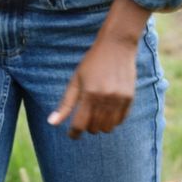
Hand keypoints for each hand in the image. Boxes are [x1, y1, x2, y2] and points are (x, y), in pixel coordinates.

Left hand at [48, 0, 148, 138]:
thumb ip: (65, 104)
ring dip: (100, 126)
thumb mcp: (75, 80)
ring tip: (95, 116)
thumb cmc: (92, 62)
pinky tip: (107, 111)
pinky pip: (120, 120)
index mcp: (89, 94)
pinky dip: (112, 121)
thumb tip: (51, 123)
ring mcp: (119, 99)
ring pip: (108, 128)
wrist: (116, 46)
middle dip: (87, 127)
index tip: (72, 135)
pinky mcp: (130, 98)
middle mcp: (105, 99)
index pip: (80, 124)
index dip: (74, 133)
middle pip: (94, 128)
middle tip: (84, 119)